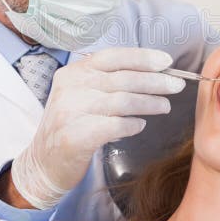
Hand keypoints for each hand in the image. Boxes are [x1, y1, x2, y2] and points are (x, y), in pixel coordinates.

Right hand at [8, 47, 184, 208]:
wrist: (43, 163)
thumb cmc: (71, 126)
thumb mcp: (81, 94)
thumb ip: (107, 82)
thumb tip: (151, 72)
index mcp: (73, 72)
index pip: (112, 57)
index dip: (142, 57)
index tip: (167, 61)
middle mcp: (70, 87)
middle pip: (122, 78)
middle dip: (155, 81)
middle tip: (176, 85)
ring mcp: (70, 111)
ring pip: (122, 101)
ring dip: (149, 103)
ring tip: (164, 106)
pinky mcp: (75, 136)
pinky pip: (114, 125)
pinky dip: (132, 124)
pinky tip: (140, 125)